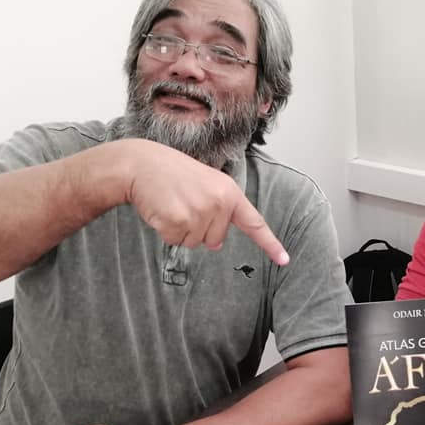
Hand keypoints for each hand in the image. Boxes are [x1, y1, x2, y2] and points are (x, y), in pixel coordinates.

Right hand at [124, 140, 288, 265]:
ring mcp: (199, 212)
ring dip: (180, 230)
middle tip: (183, 203)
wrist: (141, 164)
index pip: (254, 222)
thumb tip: (216, 243)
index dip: (269, 243)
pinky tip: (162, 209)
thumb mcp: (205, 184)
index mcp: (229, 192)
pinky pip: (175, 241)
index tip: (284, 260)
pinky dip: (166, 230)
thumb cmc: (171, 173)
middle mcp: (219, 203)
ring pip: (194, 243)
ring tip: (172, 204)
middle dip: (198, 228)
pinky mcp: (179, 221)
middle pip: (215, 240)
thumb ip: (218, 211)